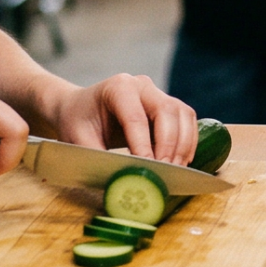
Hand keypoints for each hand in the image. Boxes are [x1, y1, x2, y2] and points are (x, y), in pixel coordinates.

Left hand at [45, 73, 198, 166]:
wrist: (80, 109)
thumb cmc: (77, 122)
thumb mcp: (78, 140)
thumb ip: (98, 158)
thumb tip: (120, 181)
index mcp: (118, 87)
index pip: (136, 118)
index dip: (144, 145)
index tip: (147, 168)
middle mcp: (142, 85)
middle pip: (166, 111)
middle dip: (169, 144)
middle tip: (165, 171)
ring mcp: (157, 93)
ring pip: (182, 114)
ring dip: (183, 144)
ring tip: (176, 170)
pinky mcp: (168, 105)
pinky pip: (186, 120)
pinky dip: (188, 141)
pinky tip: (181, 161)